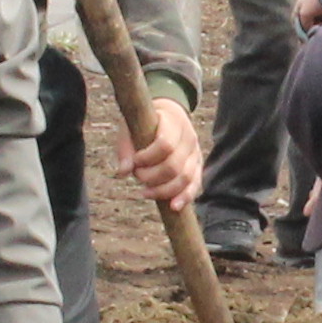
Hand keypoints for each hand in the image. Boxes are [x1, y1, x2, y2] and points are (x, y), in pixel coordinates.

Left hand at [120, 91, 204, 211]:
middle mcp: (189, 138)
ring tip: (145, 192)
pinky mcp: (198, 167)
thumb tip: (123, 172)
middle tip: (137, 176)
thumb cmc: (145, 123)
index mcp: (173, 123)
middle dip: (152, 177)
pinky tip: (173, 207)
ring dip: (164, 190)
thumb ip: (126, 149)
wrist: (169, 115)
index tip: (135, 160)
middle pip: (174, 166)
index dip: (147, 158)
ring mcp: (196, 153)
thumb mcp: (131, 128)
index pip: (165, 145)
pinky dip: (185, 197)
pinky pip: (195, 185)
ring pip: (186, 178)